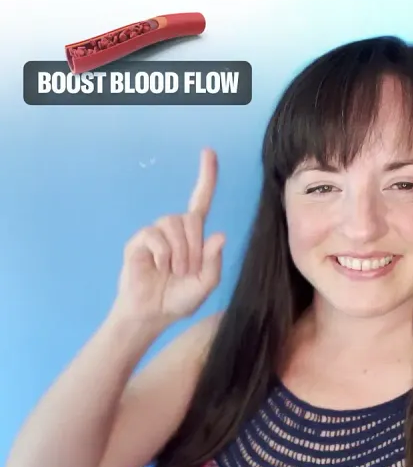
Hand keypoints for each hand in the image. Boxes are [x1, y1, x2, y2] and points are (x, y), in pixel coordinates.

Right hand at [112, 149, 224, 328]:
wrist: (152, 314)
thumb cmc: (179, 299)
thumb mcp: (205, 284)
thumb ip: (214, 262)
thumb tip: (220, 235)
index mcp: (193, 236)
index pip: (201, 200)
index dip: (207, 177)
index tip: (209, 152)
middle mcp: (174, 229)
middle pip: (190, 218)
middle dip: (194, 247)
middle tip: (187, 271)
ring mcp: (155, 234)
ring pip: (173, 225)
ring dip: (180, 252)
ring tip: (174, 271)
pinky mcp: (139, 241)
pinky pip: (155, 236)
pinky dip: (163, 255)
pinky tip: (159, 268)